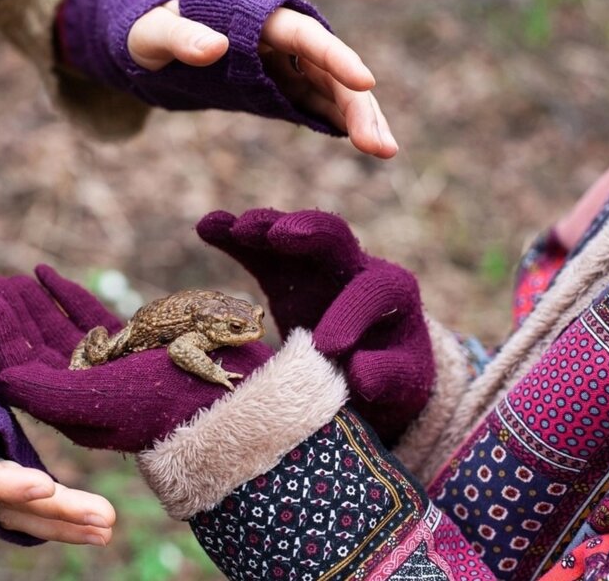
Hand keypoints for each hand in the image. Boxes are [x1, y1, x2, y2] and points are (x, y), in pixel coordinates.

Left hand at [0, 266, 272, 452]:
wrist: (230, 399)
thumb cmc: (164, 405)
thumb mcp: (97, 401)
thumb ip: (45, 392)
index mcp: (71, 409)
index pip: (23, 367)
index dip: (2, 334)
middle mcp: (86, 390)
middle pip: (38, 346)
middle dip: (16, 314)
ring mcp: (110, 368)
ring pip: (61, 330)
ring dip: (37, 302)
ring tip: (17, 275)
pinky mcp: (132, 347)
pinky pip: (90, 318)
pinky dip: (67, 296)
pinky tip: (48, 274)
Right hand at [0, 296, 115, 544]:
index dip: (7, 481)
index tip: (46, 487)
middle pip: (5, 505)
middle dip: (55, 514)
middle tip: (105, 522)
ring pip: (18, 513)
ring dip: (63, 523)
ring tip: (107, 529)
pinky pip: (24, 502)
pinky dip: (56, 514)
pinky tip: (92, 524)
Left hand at [128, 0, 397, 158]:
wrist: (152, 45)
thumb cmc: (148, 32)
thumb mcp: (153, 36)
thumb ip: (180, 39)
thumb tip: (214, 48)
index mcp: (258, 21)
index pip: (306, 38)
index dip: (337, 58)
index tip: (365, 82)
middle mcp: (281, 42)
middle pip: (332, 70)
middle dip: (361, 106)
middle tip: (382, 147)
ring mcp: (284, 67)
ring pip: (333, 90)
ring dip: (360, 119)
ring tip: (384, 151)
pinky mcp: (280, 90)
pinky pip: (317, 105)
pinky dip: (339, 122)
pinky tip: (361, 144)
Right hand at [196, 209, 432, 443]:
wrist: (372, 368)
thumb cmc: (391, 375)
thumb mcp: (401, 382)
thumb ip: (387, 376)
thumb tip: (361, 373)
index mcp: (390, 291)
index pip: (372, 292)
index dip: (350, 315)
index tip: (327, 347)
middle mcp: (353, 267)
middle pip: (334, 238)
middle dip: (309, 233)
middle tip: (280, 237)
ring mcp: (315, 266)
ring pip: (291, 235)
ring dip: (265, 228)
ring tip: (239, 229)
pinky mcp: (284, 274)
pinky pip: (258, 251)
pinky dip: (233, 237)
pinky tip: (207, 227)